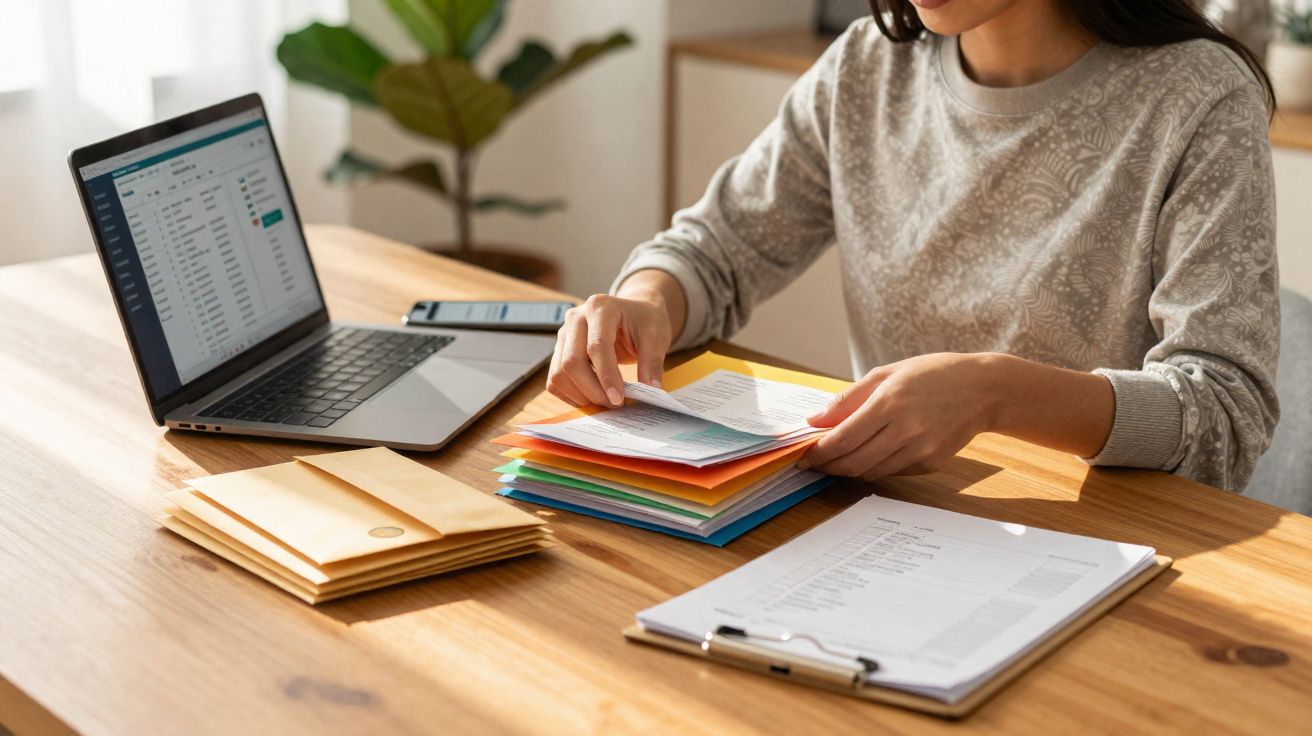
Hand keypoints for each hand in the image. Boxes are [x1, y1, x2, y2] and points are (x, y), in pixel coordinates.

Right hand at [547, 293, 671, 407]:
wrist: (634, 314)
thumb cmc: (645, 322)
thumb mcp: (656, 338)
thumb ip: (652, 363)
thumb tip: (651, 390)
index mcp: (600, 307)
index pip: (596, 346)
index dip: (606, 376)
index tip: (619, 399)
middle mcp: (576, 318)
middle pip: (571, 362)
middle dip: (592, 390)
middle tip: (614, 404)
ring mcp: (564, 334)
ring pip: (559, 373)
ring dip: (580, 395)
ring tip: (605, 402)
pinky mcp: (559, 350)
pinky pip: (555, 380)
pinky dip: (571, 395)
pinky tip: (592, 398)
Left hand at [798, 353, 1001, 479]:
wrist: (983, 390)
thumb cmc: (932, 374)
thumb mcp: (887, 374)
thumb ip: (847, 399)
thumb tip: (814, 420)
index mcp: (889, 403)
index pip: (842, 438)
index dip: (819, 452)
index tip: (803, 455)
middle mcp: (905, 430)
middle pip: (853, 462)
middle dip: (828, 466)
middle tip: (813, 463)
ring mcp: (921, 450)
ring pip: (871, 472)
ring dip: (848, 470)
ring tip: (836, 460)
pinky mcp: (931, 463)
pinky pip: (892, 472)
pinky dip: (874, 467)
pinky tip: (869, 455)